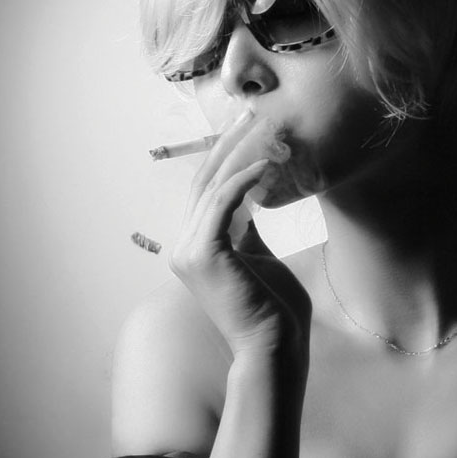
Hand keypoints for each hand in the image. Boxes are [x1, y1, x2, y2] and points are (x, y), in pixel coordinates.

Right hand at [169, 110, 311, 379]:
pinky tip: (267, 163)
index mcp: (194, 247)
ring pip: (212, 186)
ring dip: (239, 152)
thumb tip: (254, 197)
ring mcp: (188, 251)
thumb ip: (247, 228)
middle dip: (228, 143)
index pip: (205, 190)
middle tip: (251, 111)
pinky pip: (222, 202)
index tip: (247, 127)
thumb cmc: (272, 308)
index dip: (224, 155)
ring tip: (263, 125)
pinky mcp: (203, 255)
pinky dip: (244, 179)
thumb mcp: (258, 258)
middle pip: (203, 180)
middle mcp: (183, 246)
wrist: (273, 347)